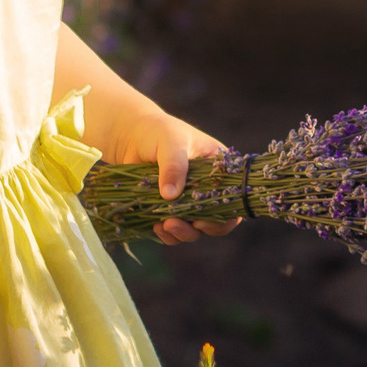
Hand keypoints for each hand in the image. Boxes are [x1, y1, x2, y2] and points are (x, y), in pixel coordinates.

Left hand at [101, 109, 242, 245]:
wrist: (132, 137)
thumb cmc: (159, 132)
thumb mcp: (171, 142)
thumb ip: (174, 165)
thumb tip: (171, 196)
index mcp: (219, 170)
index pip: (234, 197)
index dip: (226, 214)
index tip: (205, 219)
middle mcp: (208, 189)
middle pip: (217, 219)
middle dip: (203, 227)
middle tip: (186, 224)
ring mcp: (189, 202)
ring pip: (195, 229)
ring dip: (184, 233)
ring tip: (166, 225)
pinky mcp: (170, 211)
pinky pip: (174, 231)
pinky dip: (168, 234)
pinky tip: (157, 227)